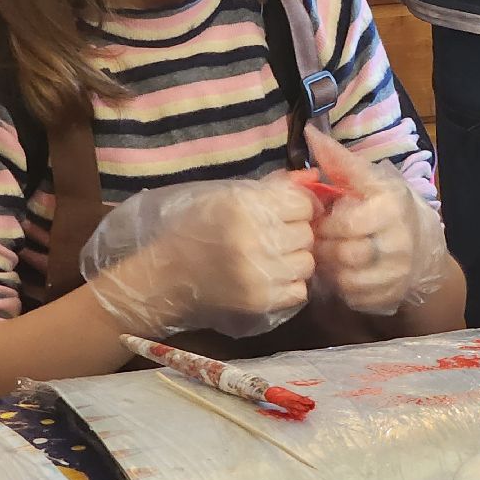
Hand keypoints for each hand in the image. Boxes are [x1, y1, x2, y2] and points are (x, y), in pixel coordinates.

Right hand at [81, 177, 316, 338]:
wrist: (165, 277)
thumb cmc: (197, 228)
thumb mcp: (229, 196)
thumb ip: (275, 185)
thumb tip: (315, 178)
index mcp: (246, 206)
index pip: (303, 204)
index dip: (299, 207)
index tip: (287, 213)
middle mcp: (255, 239)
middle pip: (307, 234)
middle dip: (296, 233)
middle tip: (277, 236)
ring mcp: (259, 274)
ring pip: (307, 263)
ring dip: (295, 259)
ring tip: (274, 257)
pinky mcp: (259, 302)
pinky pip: (299, 291)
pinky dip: (290, 284)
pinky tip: (271, 277)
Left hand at [306, 129, 446, 314]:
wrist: (423, 248)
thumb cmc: (387, 207)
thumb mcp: (370, 179)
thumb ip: (340, 160)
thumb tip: (310, 132)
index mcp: (391, 206)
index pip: (344, 223)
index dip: (326, 223)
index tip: (323, 218)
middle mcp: (399, 240)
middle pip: (343, 252)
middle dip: (325, 247)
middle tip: (321, 240)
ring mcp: (397, 272)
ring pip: (345, 277)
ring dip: (331, 267)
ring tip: (331, 255)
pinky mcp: (390, 295)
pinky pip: (353, 296)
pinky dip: (342, 286)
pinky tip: (344, 272)